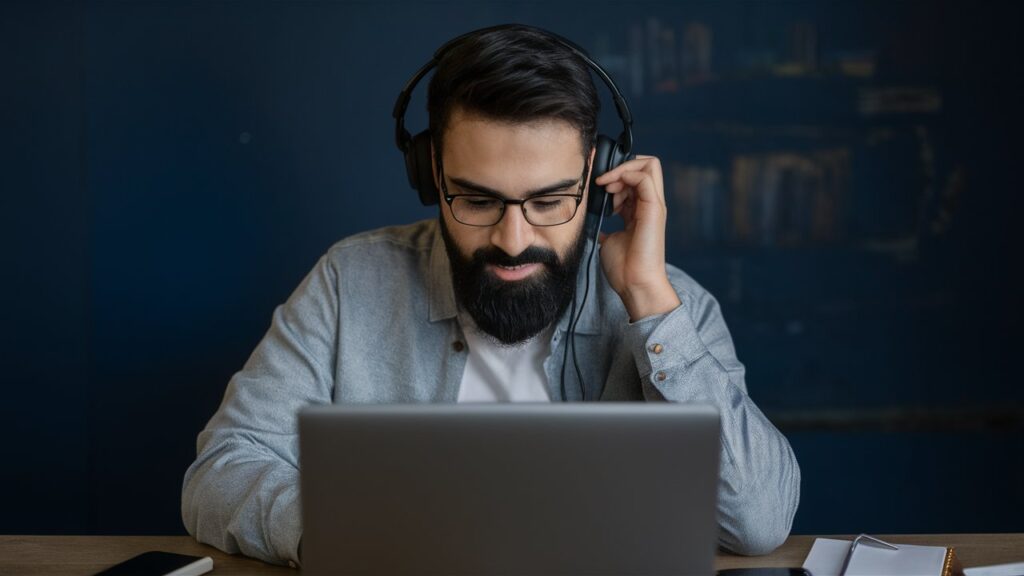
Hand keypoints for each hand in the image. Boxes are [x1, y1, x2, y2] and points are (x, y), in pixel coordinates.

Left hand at [593, 155, 680, 320]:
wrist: (634, 284)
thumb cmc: (624, 268)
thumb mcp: (610, 241)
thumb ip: (607, 229)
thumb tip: (597, 227)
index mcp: (641, 211)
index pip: (636, 178)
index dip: (618, 176)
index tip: (600, 188)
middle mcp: (650, 204)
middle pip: (647, 165)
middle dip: (622, 166)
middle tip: (604, 183)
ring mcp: (654, 205)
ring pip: (649, 164)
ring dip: (622, 170)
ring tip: (606, 188)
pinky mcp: (654, 209)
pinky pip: (645, 177)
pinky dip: (626, 175)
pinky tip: (611, 190)